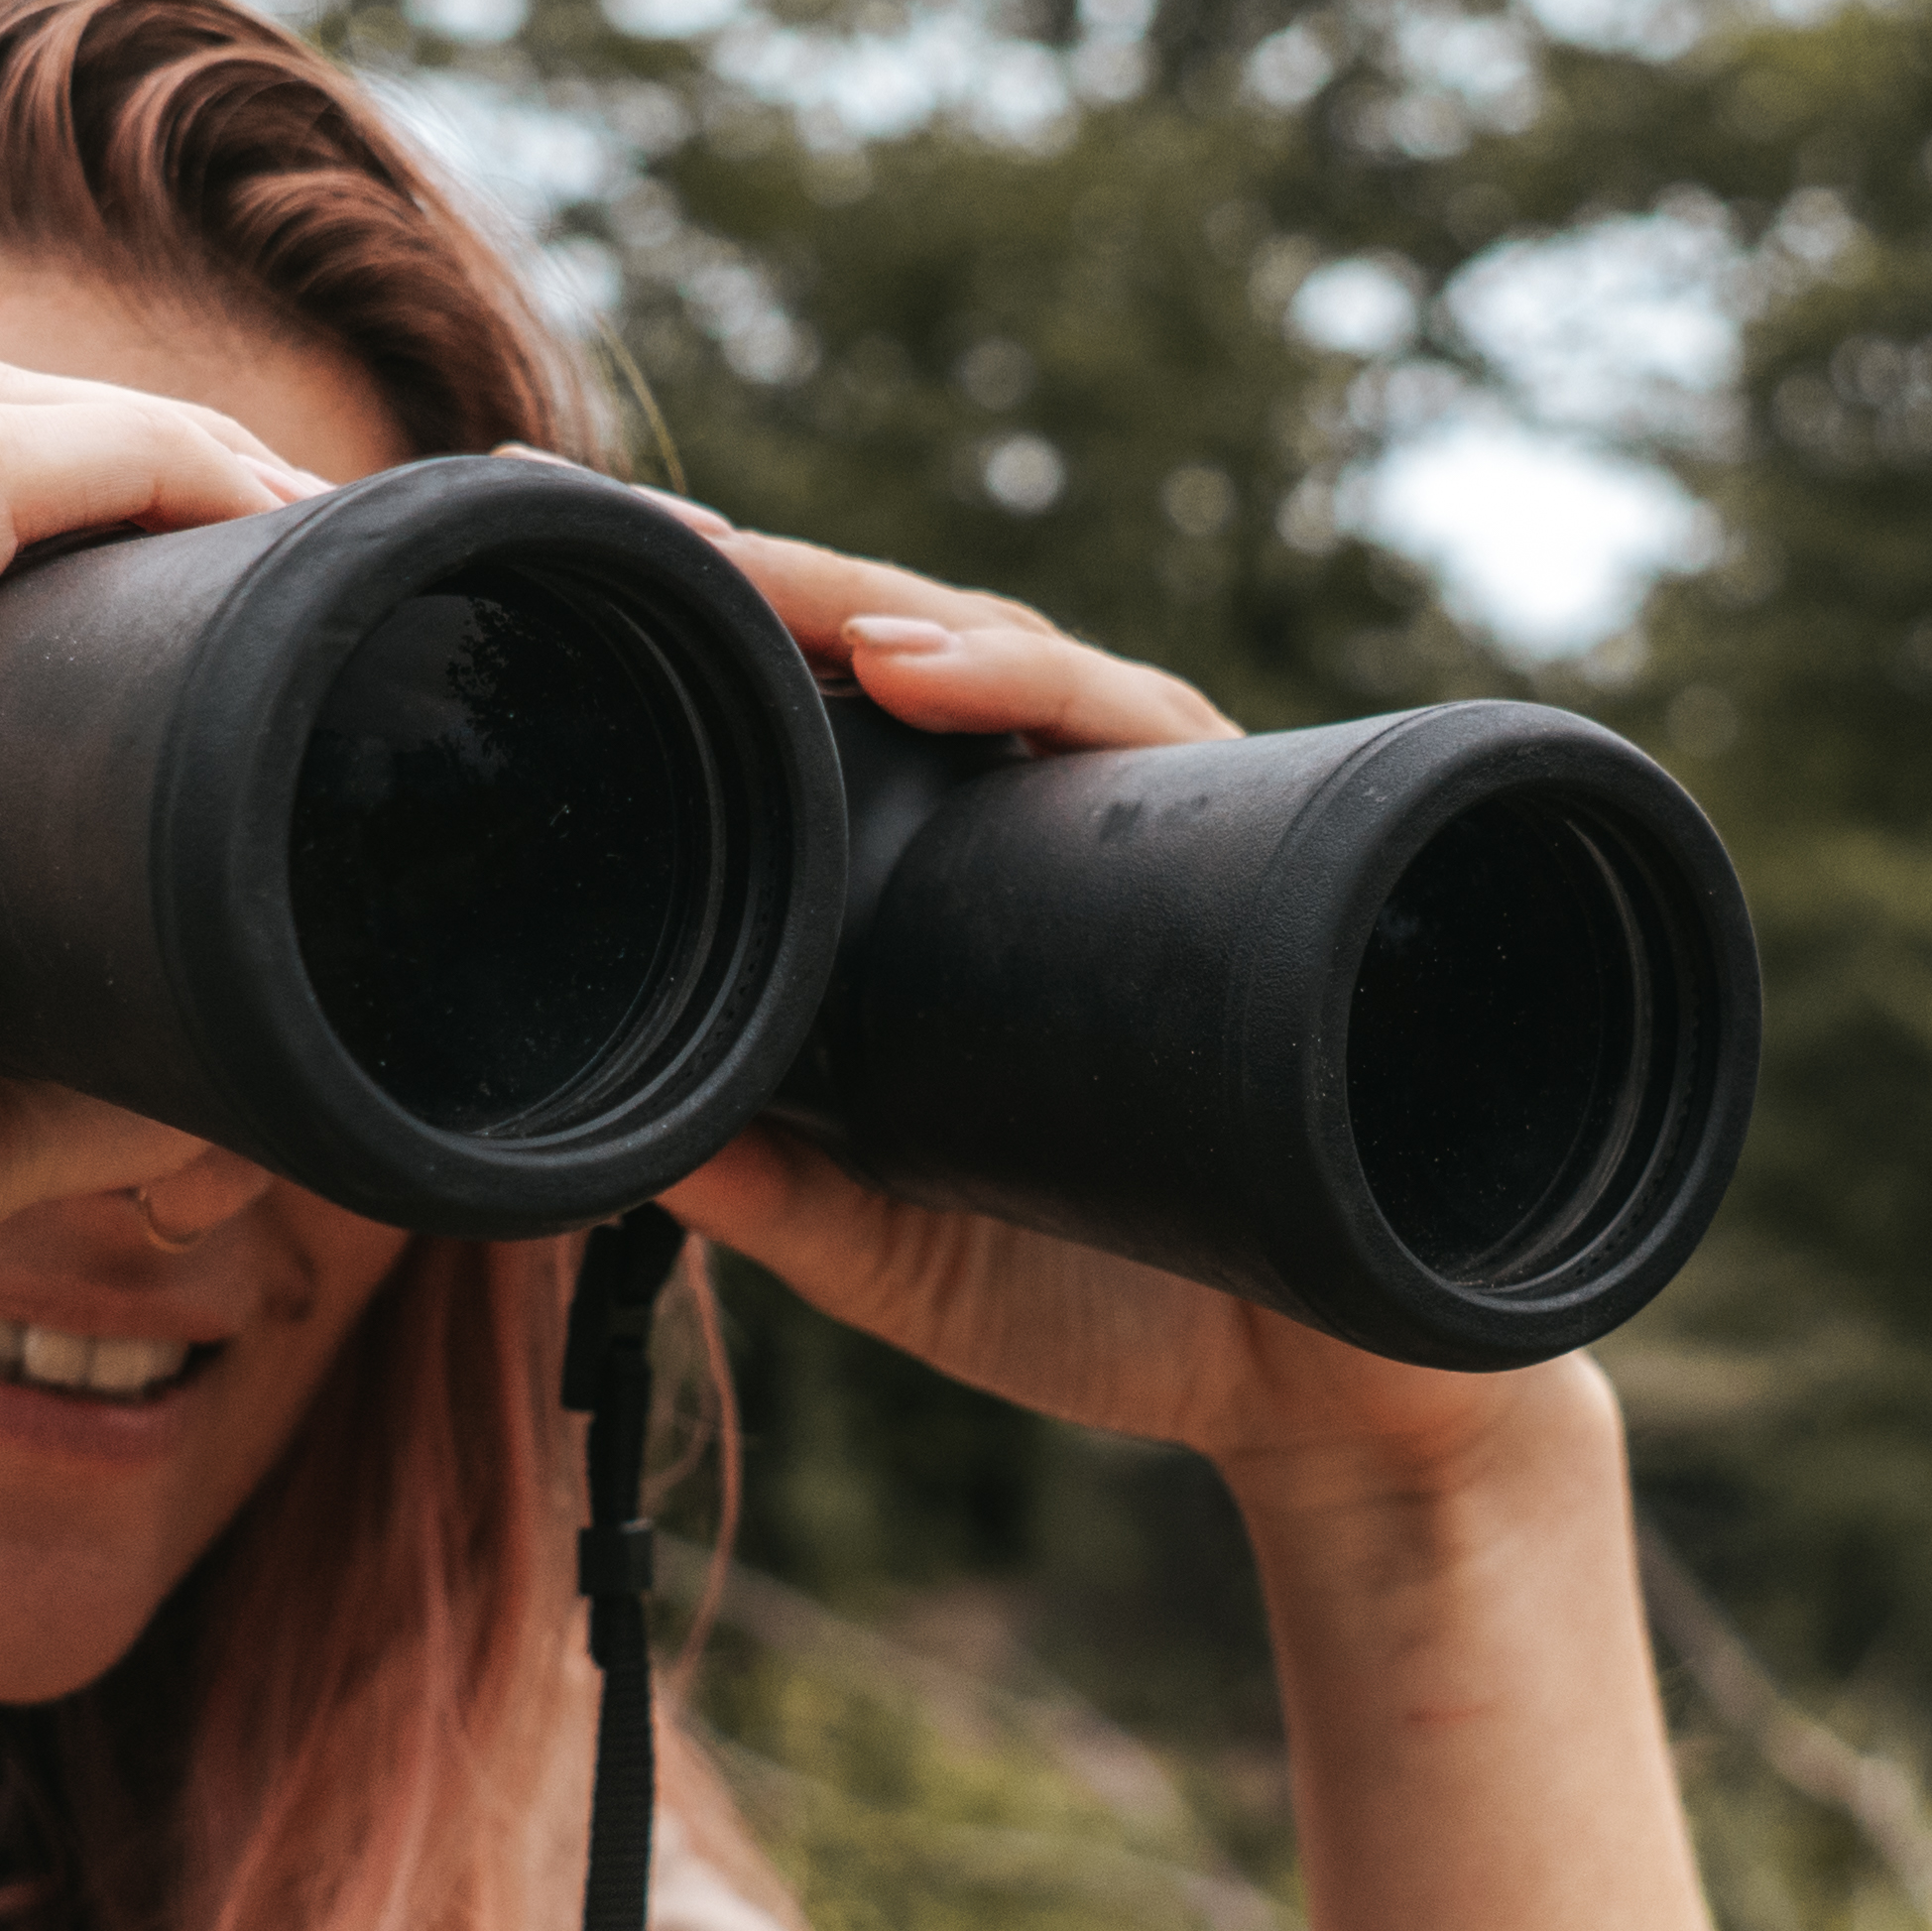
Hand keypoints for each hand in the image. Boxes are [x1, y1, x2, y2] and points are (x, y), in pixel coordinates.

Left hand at [663, 524, 1597, 1515]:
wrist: (1322, 1390)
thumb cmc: (1118, 1305)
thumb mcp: (901, 1256)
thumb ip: (783, 1203)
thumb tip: (628, 1151)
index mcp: (963, 893)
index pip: (842, 727)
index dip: (739, 645)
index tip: (609, 578)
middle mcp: (1063, 830)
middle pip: (914, 652)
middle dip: (780, 583)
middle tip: (651, 540)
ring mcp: (1163, 826)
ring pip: (1020, 658)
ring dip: (882, 609)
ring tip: (764, 591)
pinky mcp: (1264, 847)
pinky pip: (1147, 730)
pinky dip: (1038, 684)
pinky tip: (930, 671)